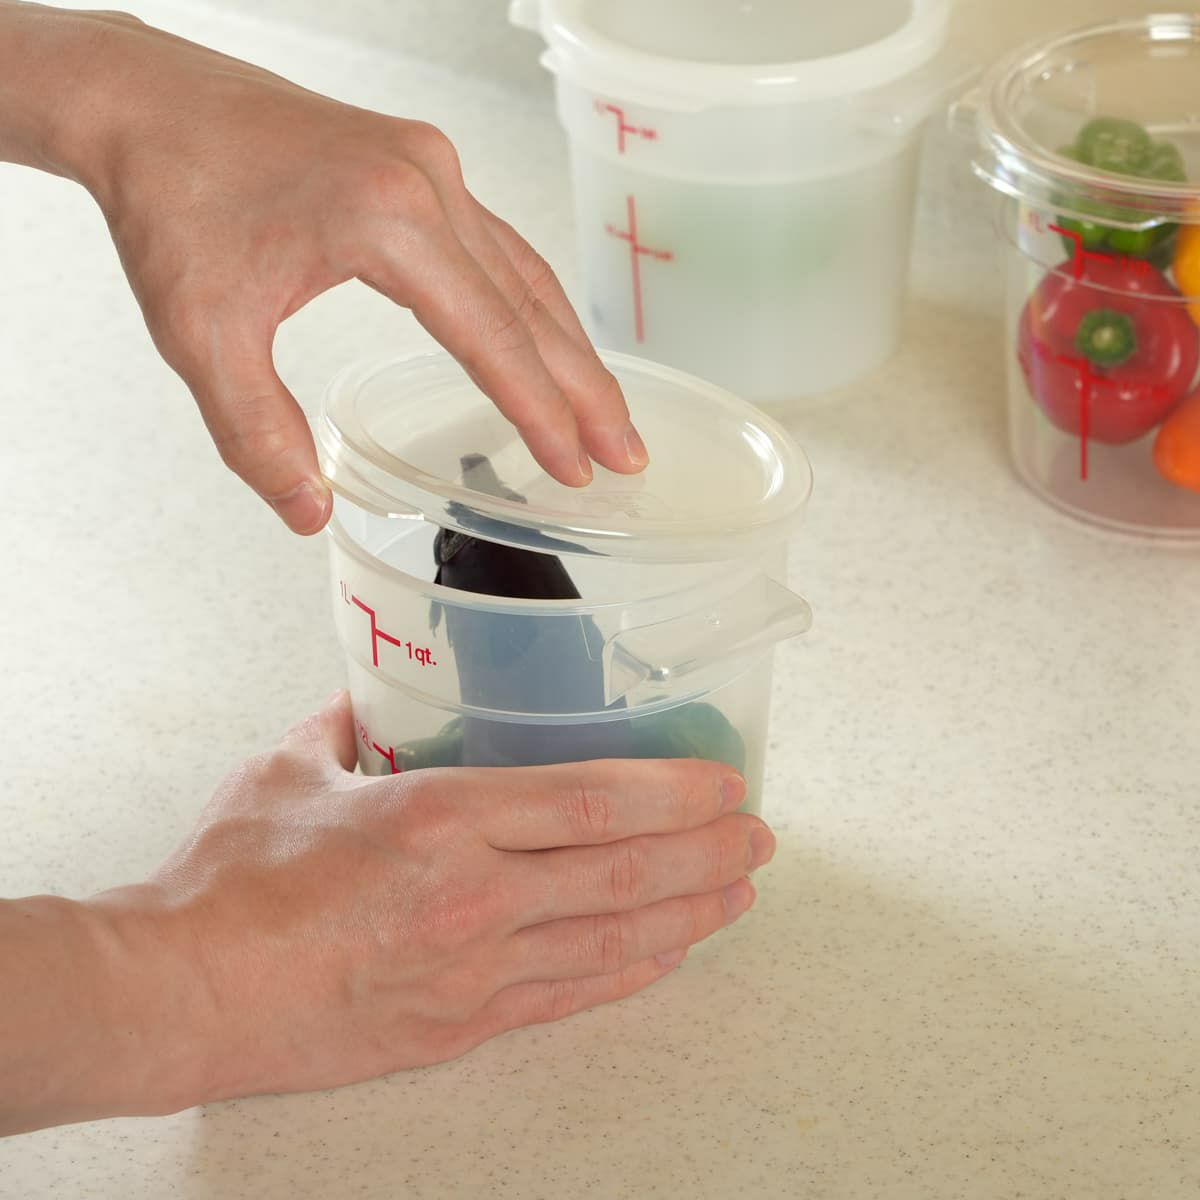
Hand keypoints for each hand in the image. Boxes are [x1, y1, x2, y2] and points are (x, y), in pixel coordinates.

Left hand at [13, 7, 647, 531]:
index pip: (491, 335)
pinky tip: (548, 343)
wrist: (146, 101)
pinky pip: (499, 247)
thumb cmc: (171, 200)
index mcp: (386, 219)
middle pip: (532, 304)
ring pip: (527, 273)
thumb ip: (256, 432)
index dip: (540, 411)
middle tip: (626, 455)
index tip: (577, 468)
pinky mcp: (421, 166)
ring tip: (605, 415)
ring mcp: (432, 166)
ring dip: (570, 348)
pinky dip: (533, 306)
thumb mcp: (199, 333)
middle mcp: (427, 181)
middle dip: (584, 389)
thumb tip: (310, 511)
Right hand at [87, 693, 772, 1112]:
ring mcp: (473, 970)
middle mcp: (473, 897)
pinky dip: (628, 973)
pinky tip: (667, 955)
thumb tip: (371, 694)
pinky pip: (567, 997)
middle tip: (760, 836)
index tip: (723, 781)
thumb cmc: (229, 880)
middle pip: (622, 874)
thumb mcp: (289, 769)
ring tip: (739, 894)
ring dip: (688, 915)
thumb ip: (348, 724)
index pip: (589, 802)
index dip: (671, 791)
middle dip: (706, 854)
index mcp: (439, 820)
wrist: (181, 992)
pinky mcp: (459, 1025)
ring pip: (611, 940)